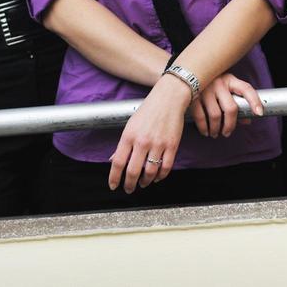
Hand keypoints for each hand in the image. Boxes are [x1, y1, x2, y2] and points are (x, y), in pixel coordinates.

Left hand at [109, 74, 189, 192]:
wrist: (169, 98)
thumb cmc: (149, 110)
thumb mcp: (130, 125)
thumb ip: (123, 144)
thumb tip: (114, 160)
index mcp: (129, 136)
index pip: (118, 163)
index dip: (114, 178)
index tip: (114, 186)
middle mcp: (142, 141)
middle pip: (133, 172)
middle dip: (129, 184)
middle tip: (129, 189)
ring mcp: (158, 144)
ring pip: (149, 173)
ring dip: (145, 182)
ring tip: (143, 183)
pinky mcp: (172, 145)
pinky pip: (165, 167)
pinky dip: (160, 176)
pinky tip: (156, 177)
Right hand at [192, 72, 262, 137]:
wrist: (186, 74)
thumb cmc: (210, 83)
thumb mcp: (225, 88)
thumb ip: (236, 103)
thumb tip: (247, 120)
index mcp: (230, 79)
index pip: (246, 89)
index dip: (254, 101)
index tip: (259, 113)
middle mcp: (219, 83)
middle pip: (230, 108)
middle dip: (230, 125)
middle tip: (227, 132)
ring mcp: (205, 89)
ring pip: (215, 115)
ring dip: (216, 129)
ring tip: (215, 133)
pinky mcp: (193, 96)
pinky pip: (200, 116)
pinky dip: (204, 127)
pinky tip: (205, 131)